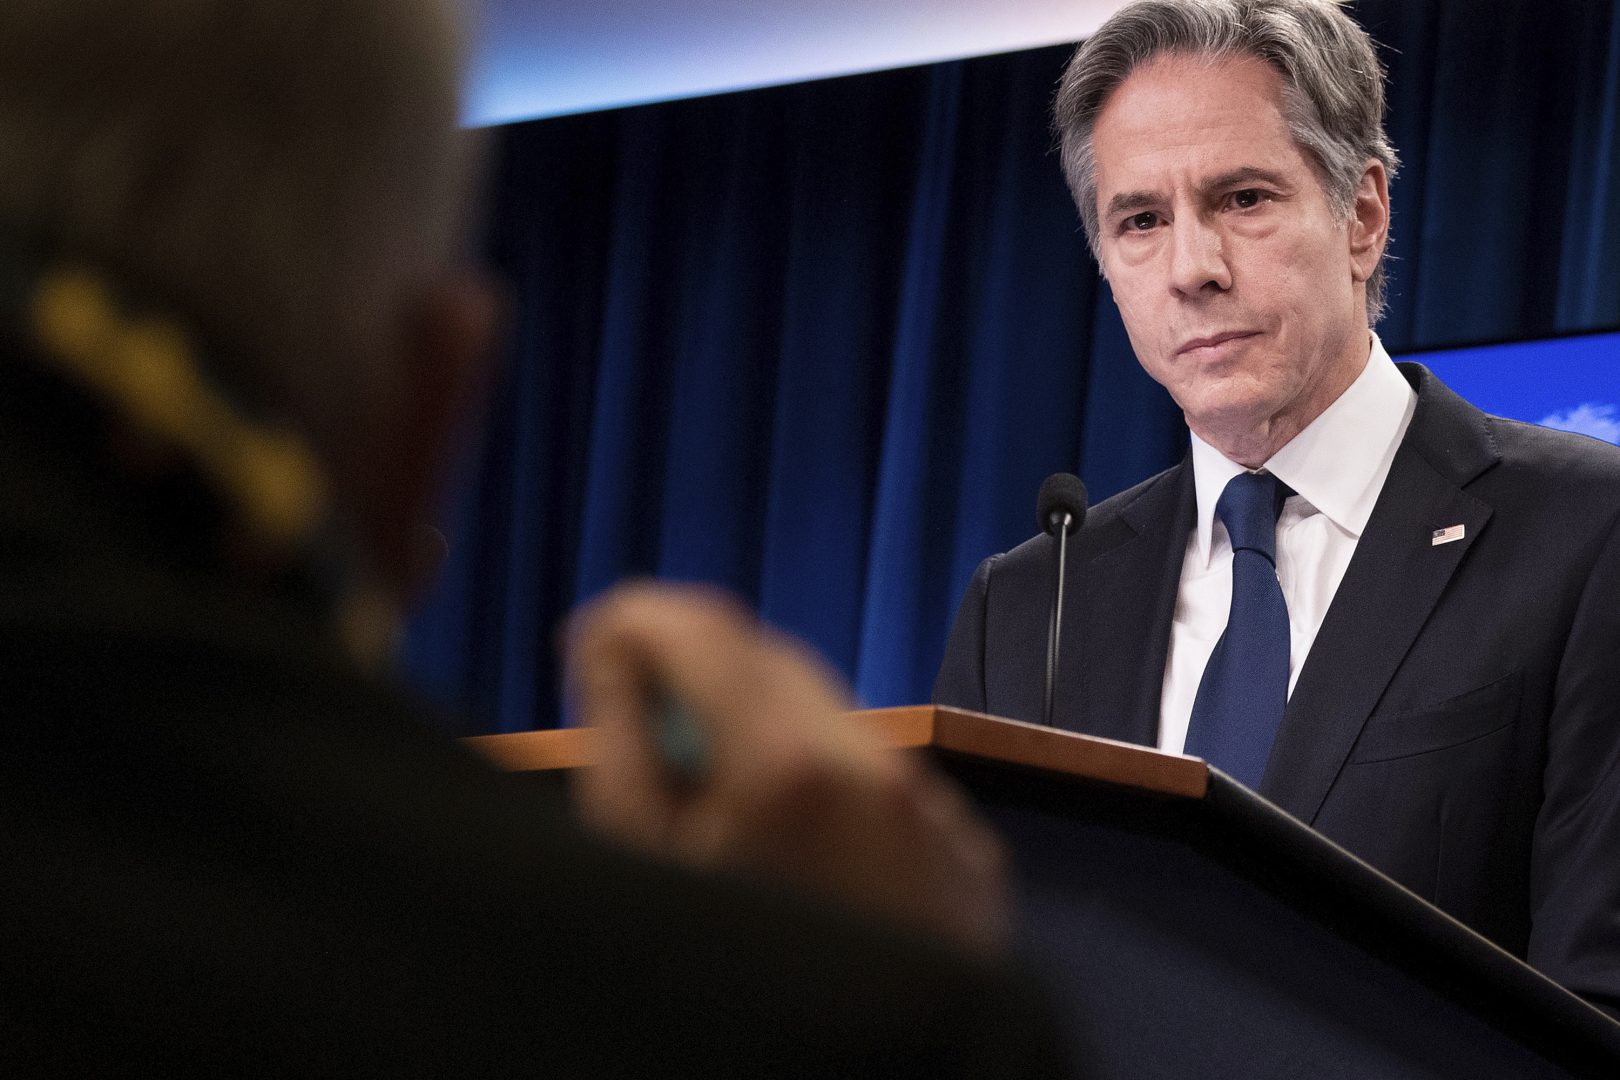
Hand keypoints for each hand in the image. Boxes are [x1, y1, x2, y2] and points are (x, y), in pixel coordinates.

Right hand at [565, 581, 1009, 954]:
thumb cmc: (733, 999)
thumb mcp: (641, 871)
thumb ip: (621, 745)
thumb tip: (614, 650)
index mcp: (790, 768)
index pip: (706, 629)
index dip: (638, 616)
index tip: (595, 635)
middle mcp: (880, 771)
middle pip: (773, 661)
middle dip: (700, 665)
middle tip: (636, 703)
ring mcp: (935, 813)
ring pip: (833, 722)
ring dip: (764, 725)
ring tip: (713, 794)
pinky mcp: (967, 857)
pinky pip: (882, 784)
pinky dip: (828, 784)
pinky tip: (792, 850)